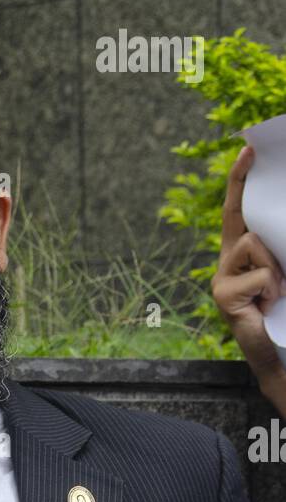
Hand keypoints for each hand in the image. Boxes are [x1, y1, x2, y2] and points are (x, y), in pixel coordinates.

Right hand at [211, 145, 285, 414]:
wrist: (279, 352)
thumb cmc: (284, 311)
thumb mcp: (282, 272)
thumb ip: (277, 249)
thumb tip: (277, 234)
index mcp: (241, 253)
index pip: (236, 210)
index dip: (239, 179)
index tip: (248, 149)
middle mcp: (226, 261)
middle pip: (247, 226)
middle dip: (266, 236)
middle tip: (275, 267)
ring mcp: (221, 279)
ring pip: (254, 245)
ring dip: (276, 268)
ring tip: (277, 293)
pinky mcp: (223, 296)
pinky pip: (258, 274)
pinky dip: (271, 288)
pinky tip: (267, 306)